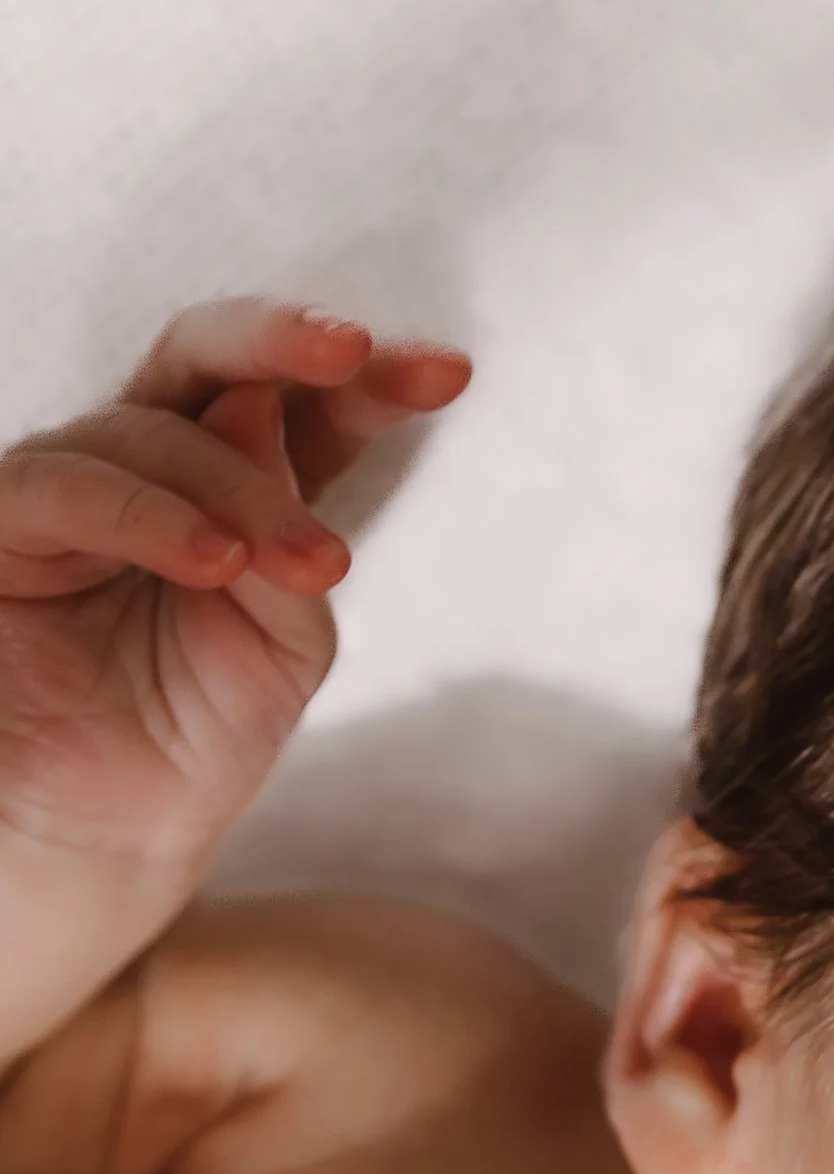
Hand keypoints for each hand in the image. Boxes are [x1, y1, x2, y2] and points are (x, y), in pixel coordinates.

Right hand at [0, 299, 469, 869]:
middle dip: (285, 342)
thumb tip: (259, 406)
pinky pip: (70, 484)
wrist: (104, 831)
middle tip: (354, 351)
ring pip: (152, 429)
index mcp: (240, 486)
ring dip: (243, 484)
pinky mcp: (4, 520)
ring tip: (309, 563)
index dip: (371, 380)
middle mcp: (150, 463)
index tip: (450, 374)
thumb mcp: (286, 650)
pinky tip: (219, 560)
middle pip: (211, 360)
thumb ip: (292, 541)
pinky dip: (152, 514)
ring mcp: (72, 480)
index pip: (305, 407)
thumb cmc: (198, 735)